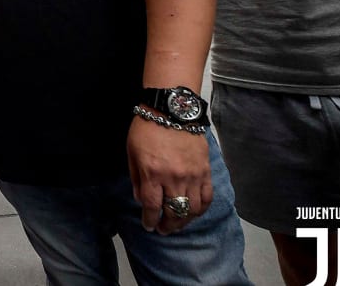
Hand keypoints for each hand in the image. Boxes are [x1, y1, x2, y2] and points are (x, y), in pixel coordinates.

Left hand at [127, 116, 212, 233]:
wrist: (172, 110)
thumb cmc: (146, 129)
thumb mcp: (132, 153)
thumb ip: (137, 179)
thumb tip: (142, 201)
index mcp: (153, 173)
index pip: (153, 207)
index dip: (150, 220)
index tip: (149, 226)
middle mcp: (174, 178)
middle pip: (174, 212)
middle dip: (167, 225)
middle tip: (163, 229)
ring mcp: (192, 176)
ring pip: (192, 209)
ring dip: (184, 221)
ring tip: (177, 224)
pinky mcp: (205, 171)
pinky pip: (207, 197)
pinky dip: (201, 209)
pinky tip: (194, 212)